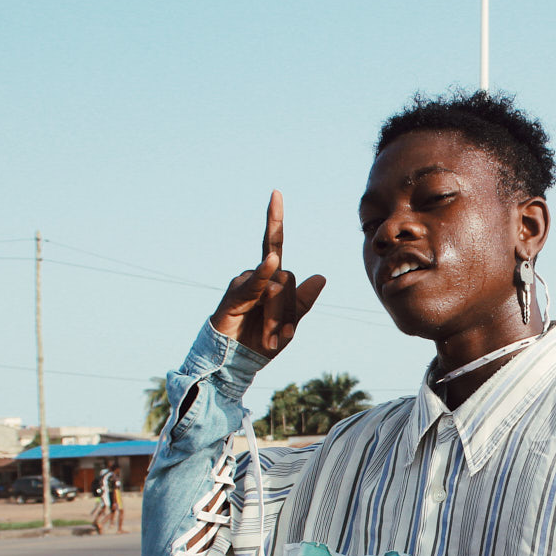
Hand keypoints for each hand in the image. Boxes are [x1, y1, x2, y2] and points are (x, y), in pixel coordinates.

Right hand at [209, 190, 325, 357]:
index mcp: (270, 279)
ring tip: (271, 340)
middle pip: (287, 278)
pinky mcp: (234, 295)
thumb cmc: (260, 342)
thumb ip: (303, 302)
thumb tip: (321, 277)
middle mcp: (256, 276)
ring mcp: (244, 283)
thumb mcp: (289, 325)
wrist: (236, 363)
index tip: (275, 192)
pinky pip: (255, 285)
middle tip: (281, 336)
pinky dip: (263, 277)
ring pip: (276, 287)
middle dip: (289, 310)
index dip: (274, 219)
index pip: (274, 244)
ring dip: (277, 318)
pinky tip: (270, 265)